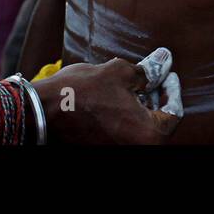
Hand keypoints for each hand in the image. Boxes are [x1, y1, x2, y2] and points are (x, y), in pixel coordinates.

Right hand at [35, 47, 182, 143]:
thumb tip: (165, 61)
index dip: (170, 88)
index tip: (165, 73)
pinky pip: (123, 133)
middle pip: (157, 122)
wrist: (40, 113)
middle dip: (154, 96)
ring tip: (129, 84)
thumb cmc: (81, 93)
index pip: (173, 112)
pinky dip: (124, 116)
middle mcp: (137, 150)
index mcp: (149, 135)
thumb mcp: (120, 73)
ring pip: (139, 127)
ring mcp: (119, 152)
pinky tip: (115, 98)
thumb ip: (147, 71)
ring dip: (139, 106)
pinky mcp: (102, 149)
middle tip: (148, 76)